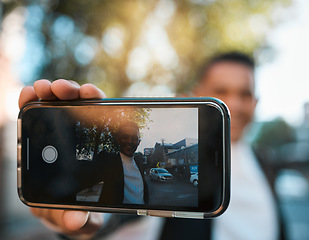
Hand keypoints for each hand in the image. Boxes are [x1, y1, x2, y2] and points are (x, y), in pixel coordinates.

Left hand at [19, 79, 105, 237]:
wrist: (91, 214)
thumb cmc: (73, 216)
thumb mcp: (72, 221)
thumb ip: (70, 220)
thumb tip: (75, 219)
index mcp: (43, 165)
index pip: (33, 129)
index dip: (28, 108)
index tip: (31, 94)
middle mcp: (58, 147)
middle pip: (52, 113)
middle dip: (51, 95)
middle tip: (56, 88)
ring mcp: (78, 139)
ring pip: (74, 110)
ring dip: (75, 94)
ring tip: (82, 90)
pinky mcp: (96, 136)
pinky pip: (94, 115)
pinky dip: (93, 102)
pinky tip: (95, 96)